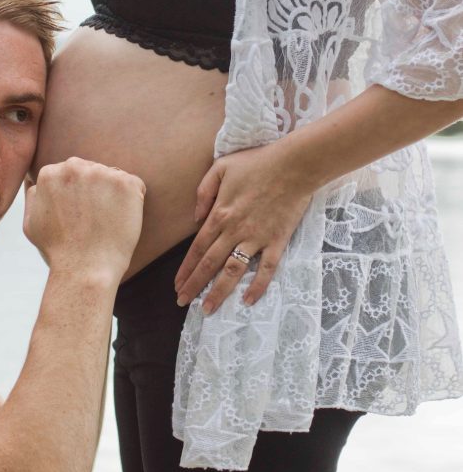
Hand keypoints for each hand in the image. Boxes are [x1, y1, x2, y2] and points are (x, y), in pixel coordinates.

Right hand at [24, 158, 145, 280]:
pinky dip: (132, 201)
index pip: (71, 173)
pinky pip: (134, 185)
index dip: (77, 195)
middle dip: (94, 189)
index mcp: (50, 173)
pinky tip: (121, 220)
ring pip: (112, 177)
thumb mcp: (31, 223)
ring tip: (106, 222)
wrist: (85, 269)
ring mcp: (102, 173)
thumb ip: (33, 196)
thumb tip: (35, 180)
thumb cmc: (58, 251)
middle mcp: (75, 167)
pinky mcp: (126, 184)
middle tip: (93, 219)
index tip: (78, 215)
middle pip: (91, 170)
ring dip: (112, 194)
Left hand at [174, 144, 312, 312]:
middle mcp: (234, 230)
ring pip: (233, 271)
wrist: (293, 165)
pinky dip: (258, 286)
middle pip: (210, 263)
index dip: (186, 269)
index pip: (197, 248)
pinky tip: (249, 301)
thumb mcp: (221, 167)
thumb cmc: (257, 162)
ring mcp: (256, 238)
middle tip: (182, 302)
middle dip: (194, 285)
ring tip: (208, 309)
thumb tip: (196, 217)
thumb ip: (204, 191)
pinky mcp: (277, 241)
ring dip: (219, 291)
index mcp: (220, 213)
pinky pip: (266, 269)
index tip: (177, 285)